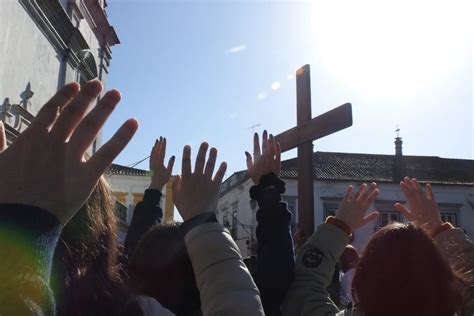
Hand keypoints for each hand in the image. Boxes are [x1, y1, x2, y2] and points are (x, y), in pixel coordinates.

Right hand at [0, 81, 137, 223]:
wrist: (17, 224)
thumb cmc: (2, 195)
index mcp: (31, 138)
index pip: (52, 110)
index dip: (65, 97)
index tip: (75, 86)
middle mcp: (54, 143)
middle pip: (74, 114)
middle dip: (88, 97)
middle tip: (99, 83)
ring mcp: (71, 159)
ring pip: (91, 127)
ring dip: (104, 108)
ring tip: (116, 93)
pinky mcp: (87, 177)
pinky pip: (108, 153)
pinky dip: (122, 137)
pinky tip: (134, 122)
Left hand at [149, 137, 174, 189]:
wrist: (155, 184)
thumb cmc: (163, 179)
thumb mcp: (169, 172)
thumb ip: (171, 164)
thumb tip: (173, 156)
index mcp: (160, 163)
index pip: (162, 151)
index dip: (163, 145)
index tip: (164, 139)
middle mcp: (154, 161)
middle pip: (157, 150)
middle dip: (159, 143)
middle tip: (161, 137)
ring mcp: (152, 162)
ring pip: (153, 152)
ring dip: (155, 145)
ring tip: (157, 140)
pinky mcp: (150, 164)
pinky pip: (151, 155)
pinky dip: (152, 150)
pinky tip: (153, 147)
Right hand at [173, 142, 226, 220]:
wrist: (198, 218)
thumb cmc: (185, 208)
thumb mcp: (176, 197)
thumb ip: (176, 185)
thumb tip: (177, 175)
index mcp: (186, 180)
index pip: (186, 163)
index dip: (186, 154)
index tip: (188, 146)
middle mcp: (196, 178)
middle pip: (199, 161)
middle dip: (202, 151)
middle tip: (205, 143)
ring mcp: (206, 182)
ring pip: (210, 165)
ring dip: (212, 156)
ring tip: (214, 149)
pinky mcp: (215, 187)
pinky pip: (219, 175)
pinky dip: (222, 168)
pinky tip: (224, 162)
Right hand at [245, 130, 280, 183]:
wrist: (267, 185)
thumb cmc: (257, 178)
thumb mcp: (250, 170)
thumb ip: (248, 160)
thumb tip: (246, 152)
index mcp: (257, 159)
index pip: (256, 146)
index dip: (256, 139)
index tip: (256, 134)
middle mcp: (265, 157)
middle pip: (265, 145)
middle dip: (264, 137)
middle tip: (265, 131)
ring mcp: (272, 159)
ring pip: (272, 148)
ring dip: (271, 140)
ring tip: (271, 135)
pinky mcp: (278, 162)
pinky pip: (278, 154)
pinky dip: (278, 148)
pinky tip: (277, 143)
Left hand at [335, 183, 378, 230]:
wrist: (342, 225)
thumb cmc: (353, 225)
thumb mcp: (363, 222)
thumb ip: (370, 217)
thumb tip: (378, 213)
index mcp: (363, 209)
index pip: (370, 200)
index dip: (374, 195)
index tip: (377, 190)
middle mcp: (357, 205)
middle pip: (365, 195)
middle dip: (370, 189)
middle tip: (374, 183)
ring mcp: (351, 203)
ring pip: (357, 194)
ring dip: (361, 189)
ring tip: (364, 184)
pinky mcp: (344, 203)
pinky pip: (347, 195)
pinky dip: (349, 191)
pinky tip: (351, 186)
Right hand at [394, 177, 442, 234]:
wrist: (433, 227)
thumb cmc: (420, 224)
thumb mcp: (410, 218)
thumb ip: (403, 210)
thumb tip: (395, 204)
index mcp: (414, 205)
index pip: (408, 194)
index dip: (404, 188)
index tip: (401, 182)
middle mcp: (420, 202)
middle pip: (414, 191)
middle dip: (409, 184)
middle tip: (405, 178)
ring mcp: (427, 201)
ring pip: (421, 191)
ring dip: (417, 185)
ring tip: (413, 179)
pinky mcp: (433, 203)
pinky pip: (431, 194)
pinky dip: (429, 190)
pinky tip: (427, 185)